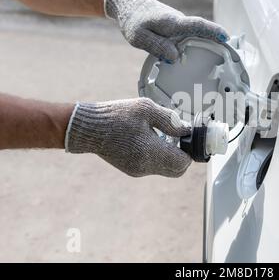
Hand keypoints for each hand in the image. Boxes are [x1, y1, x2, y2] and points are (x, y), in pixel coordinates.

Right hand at [65, 98, 191, 177]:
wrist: (88, 128)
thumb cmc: (115, 116)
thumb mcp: (146, 109)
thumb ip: (170, 120)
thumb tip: (186, 130)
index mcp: (149, 152)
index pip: (183, 163)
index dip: (189, 151)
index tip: (188, 138)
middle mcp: (145, 166)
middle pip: (177, 170)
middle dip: (182, 156)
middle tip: (179, 138)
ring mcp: (138, 171)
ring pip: (166, 170)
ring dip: (170, 156)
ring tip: (162, 136)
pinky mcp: (132, 170)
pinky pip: (154, 167)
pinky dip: (159, 157)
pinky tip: (151, 140)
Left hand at [104, 0, 228, 61]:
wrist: (129, 5)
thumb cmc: (133, 21)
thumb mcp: (139, 37)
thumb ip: (157, 46)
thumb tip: (175, 57)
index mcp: (172, 23)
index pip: (196, 25)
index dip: (212, 31)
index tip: (226, 37)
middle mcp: (179, 22)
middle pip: (202, 32)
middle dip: (217, 41)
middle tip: (231, 55)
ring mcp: (179, 26)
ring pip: (195, 36)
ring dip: (208, 45)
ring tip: (220, 60)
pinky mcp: (176, 30)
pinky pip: (189, 38)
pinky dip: (196, 46)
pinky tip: (199, 59)